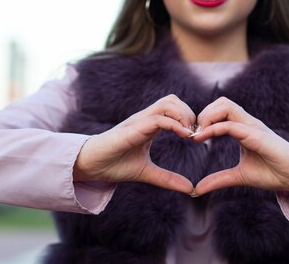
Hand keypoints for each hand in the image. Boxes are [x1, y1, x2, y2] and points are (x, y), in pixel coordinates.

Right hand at [73, 94, 195, 193]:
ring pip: (167, 103)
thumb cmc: (114, 165)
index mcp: (149, 125)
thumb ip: (167, 179)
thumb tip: (190, 188)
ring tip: (189, 134)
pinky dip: (174, 124)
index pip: (174, 108)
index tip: (197, 137)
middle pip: (172, 100)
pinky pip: (158, 118)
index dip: (189, 118)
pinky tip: (184, 135)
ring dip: (183, 115)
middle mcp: (145, 118)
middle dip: (189, 113)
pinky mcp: (133, 128)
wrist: (91, 166)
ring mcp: (138, 121)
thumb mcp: (147, 172)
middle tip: (195, 134)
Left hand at [192, 97, 288, 195]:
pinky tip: (203, 138)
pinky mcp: (258, 136)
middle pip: (222, 102)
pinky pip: (232, 125)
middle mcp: (248, 123)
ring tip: (198, 135)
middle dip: (203, 113)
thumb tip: (197, 189)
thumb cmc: (272, 173)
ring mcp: (253, 127)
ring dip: (208, 116)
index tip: (192, 136)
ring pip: (226, 105)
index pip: (220, 110)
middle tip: (193, 134)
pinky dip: (215, 128)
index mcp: (243, 128)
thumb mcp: (239, 176)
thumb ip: (219, 179)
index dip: (203, 119)